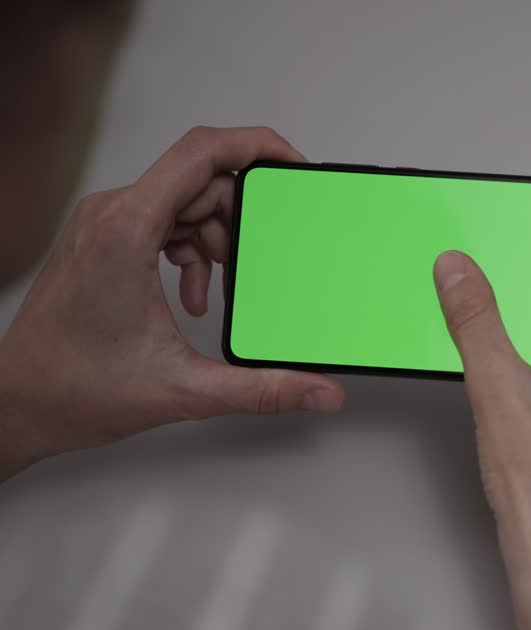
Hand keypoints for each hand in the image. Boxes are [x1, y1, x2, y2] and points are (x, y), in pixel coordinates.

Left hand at [0, 126, 343, 474]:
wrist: (19, 403)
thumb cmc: (75, 388)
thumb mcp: (186, 389)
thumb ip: (264, 389)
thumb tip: (320, 391)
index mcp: (126, 230)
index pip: (201, 152)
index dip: (257, 146)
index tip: (293, 165)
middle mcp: (110, 214)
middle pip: (201, 180)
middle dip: (241, 220)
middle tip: (257, 264)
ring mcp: (102, 223)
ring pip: (184, 200)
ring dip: (216, 240)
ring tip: (224, 288)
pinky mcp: (101, 239)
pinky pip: (163, 220)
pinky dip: (191, 250)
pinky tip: (195, 295)